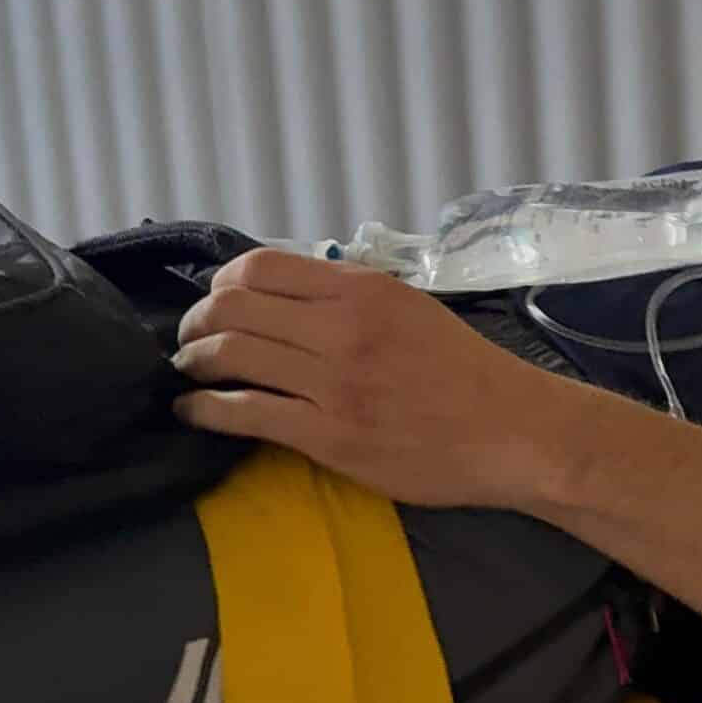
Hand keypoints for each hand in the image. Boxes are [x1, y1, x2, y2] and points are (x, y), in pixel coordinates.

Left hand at [171, 250, 571, 508]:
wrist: (513, 431)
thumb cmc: (465, 372)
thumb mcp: (411, 309)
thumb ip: (352, 297)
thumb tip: (290, 293)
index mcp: (363, 291)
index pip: (259, 266)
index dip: (221, 283)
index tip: (216, 303)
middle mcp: (343, 328)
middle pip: (232, 307)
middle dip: (195, 324)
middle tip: (190, 343)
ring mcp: (334, 383)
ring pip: (231, 355)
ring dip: (194, 363)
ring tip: (188, 374)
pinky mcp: (330, 436)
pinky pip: (245, 413)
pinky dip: (204, 408)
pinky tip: (193, 411)